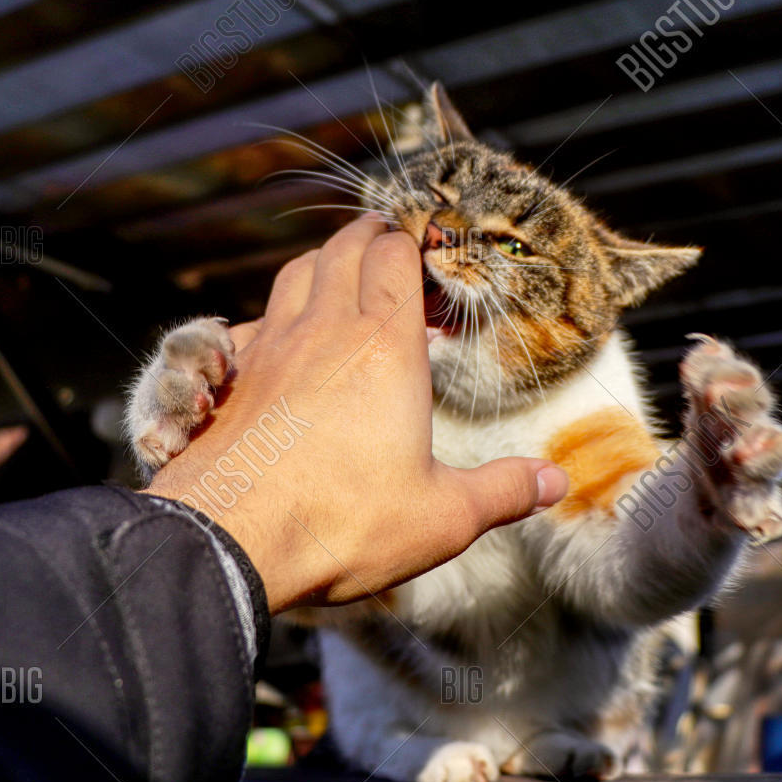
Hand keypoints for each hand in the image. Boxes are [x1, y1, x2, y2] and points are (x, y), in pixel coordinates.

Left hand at [144, 216, 567, 610]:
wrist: (226, 541)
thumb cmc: (340, 523)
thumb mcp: (442, 518)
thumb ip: (503, 491)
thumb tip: (555, 480)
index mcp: (385, 349)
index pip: (396, 255)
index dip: (416, 246)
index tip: (435, 266)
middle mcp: (324, 332)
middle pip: (344, 248)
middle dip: (372, 240)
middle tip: (394, 254)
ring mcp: (270, 349)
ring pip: (295, 273)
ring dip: (323, 265)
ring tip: (343, 281)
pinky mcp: (230, 378)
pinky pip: (251, 320)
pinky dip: (273, 314)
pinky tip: (282, 342)